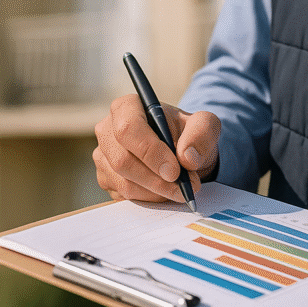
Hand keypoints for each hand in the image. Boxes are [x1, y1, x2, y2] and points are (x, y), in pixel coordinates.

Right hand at [93, 94, 220, 202]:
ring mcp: (103, 156)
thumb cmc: (188, 134)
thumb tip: (187, 157)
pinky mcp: (106, 179)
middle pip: (122, 161)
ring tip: (181, 189)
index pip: (129, 129)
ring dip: (156, 192)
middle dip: (156, 180)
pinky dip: (149, 199)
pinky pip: (124, 196)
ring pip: (124, 183)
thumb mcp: (204, 125)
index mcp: (127, 107)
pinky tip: (165, 192)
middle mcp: (108, 130)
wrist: (182, 152)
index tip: (174, 171)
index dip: (150, 152)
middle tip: (183, 187)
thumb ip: (201, 134)